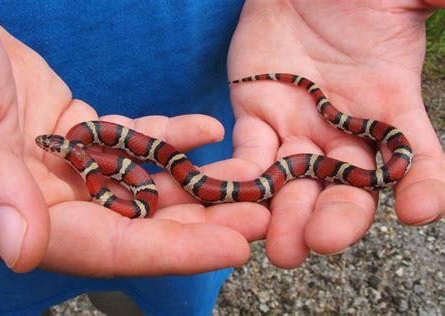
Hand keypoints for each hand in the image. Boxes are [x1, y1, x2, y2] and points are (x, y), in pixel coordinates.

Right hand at [0, 10, 268, 274]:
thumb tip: (25, 251)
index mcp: (16, 216)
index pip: (106, 247)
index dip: (171, 253)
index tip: (233, 249)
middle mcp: (49, 201)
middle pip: (138, 222)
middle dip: (202, 222)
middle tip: (261, 216)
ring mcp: (69, 166)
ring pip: (142, 182)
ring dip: (196, 182)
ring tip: (251, 177)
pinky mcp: (81, 133)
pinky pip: (132, 138)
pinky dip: (168, 134)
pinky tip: (207, 127)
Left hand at [227, 0, 443, 267]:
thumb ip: (431, 6)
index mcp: (390, 108)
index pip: (416, 160)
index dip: (423, 187)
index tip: (418, 209)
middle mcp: (344, 132)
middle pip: (347, 188)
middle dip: (338, 217)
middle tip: (324, 240)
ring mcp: (298, 130)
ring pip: (296, 184)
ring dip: (288, 217)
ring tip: (282, 249)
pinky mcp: (256, 120)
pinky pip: (250, 157)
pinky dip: (245, 180)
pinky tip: (238, 202)